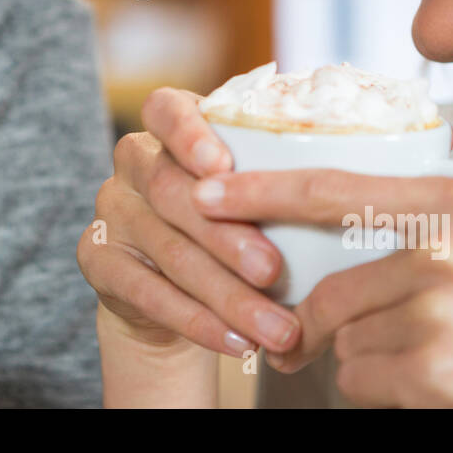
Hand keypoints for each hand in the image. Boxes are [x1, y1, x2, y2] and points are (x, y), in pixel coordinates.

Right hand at [78, 88, 300, 358]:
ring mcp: (112, 209)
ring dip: (225, 294)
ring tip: (275, 328)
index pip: (166, 109)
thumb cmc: (236, 219)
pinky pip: (146, 292)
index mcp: (169, 127)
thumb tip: (355, 191)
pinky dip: (197, 321)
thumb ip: (275, 179)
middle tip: (273, 270)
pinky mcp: (97, 258)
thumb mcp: (253, 187)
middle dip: (226, 235)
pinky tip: (237, 342)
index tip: (223, 166)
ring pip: (167, 251)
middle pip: (172, 191)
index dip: (190, 134)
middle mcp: (134, 160)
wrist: (176, 281)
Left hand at [191, 168, 452, 406]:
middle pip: (328, 289)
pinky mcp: (431, 363)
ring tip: (437, 361)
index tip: (207, 194)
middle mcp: (443, 243)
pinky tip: (438, 387)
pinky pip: (358, 379)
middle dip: (324, 325)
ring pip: (342, 339)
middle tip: (362, 344)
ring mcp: (437, 304)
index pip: (329, 187)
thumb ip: (415, 221)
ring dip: (369, 360)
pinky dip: (383, 393)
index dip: (259, 191)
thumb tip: (321, 225)